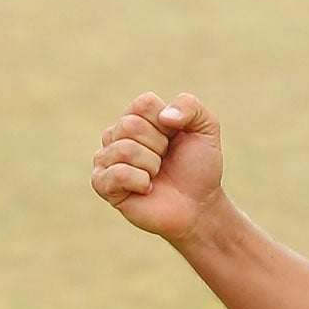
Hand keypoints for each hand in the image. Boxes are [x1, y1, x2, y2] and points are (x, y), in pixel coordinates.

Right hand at [90, 91, 225, 245]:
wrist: (199, 204)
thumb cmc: (199, 166)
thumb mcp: (206, 128)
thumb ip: (190, 106)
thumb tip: (164, 116)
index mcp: (138, 117)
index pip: (143, 103)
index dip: (167, 123)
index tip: (175, 138)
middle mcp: (116, 135)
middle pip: (131, 125)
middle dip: (160, 145)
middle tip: (166, 159)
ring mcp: (106, 159)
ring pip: (125, 149)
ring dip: (152, 164)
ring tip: (157, 174)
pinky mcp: (103, 184)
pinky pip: (118, 173)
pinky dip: (141, 181)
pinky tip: (146, 188)